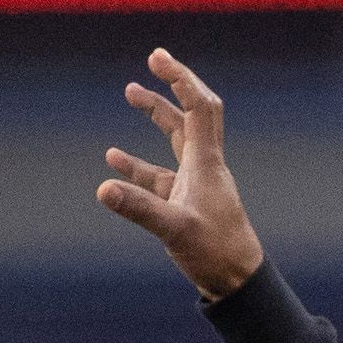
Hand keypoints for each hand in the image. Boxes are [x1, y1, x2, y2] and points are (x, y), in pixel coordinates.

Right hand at [97, 50, 265, 299]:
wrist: (238, 283)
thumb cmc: (217, 254)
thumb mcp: (175, 230)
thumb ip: (140, 208)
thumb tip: (104, 189)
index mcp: (206, 163)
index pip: (198, 107)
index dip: (181, 79)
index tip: (158, 59)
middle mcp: (203, 167)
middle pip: (188, 115)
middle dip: (169, 86)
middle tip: (152, 61)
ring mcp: (194, 184)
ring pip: (174, 139)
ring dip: (155, 114)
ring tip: (130, 91)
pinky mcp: (184, 204)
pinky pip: (159, 175)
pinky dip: (138, 164)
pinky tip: (114, 158)